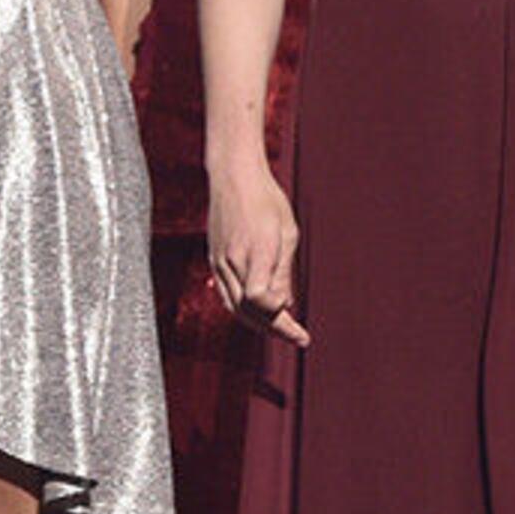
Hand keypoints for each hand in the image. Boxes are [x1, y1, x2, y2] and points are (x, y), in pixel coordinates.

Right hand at [207, 154, 307, 345]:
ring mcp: (218, 261)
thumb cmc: (265, 199)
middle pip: (247, 311)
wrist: (234, 175)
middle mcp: (232, 260)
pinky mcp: (213, 259)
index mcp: (255, 252)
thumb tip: (284, 303)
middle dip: (273, 330)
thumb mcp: (287, 233)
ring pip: (234, 307)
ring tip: (280, 329)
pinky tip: (258, 312)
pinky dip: (242, 309)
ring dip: (257, 323)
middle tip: (296, 337)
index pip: (261, 301)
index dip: (280, 321)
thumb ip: (283, 272)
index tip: (301, 333)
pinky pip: (226, 294)